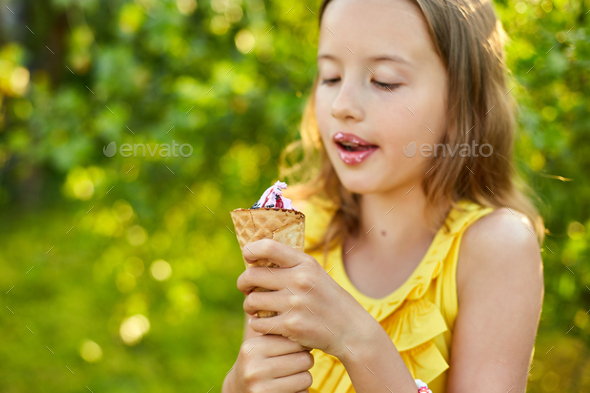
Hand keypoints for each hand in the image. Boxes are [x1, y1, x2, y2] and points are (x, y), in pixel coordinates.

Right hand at [227, 334, 312, 392]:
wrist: (238, 390)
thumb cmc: (256, 362)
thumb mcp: (259, 346)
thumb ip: (277, 333)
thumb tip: (305, 321)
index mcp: (252, 349)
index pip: (294, 341)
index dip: (301, 344)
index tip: (297, 347)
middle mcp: (255, 369)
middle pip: (305, 359)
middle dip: (305, 361)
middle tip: (296, 362)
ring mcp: (262, 389)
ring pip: (306, 378)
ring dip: (304, 377)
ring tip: (292, 375)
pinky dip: (300, 390)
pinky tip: (289, 388)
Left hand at [237, 239, 374, 358]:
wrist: (350, 329)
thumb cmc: (327, 298)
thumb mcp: (314, 273)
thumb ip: (289, 263)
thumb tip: (254, 256)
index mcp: (305, 263)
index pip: (269, 247)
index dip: (251, 250)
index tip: (247, 256)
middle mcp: (300, 280)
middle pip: (252, 276)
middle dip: (243, 283)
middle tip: (246, 289)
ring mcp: (295, 303)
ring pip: (252, 301)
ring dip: (249, 306)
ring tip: (255, 308)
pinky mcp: (291, 325)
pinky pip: (258, 323)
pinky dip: (257, 324)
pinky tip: (265, 322)